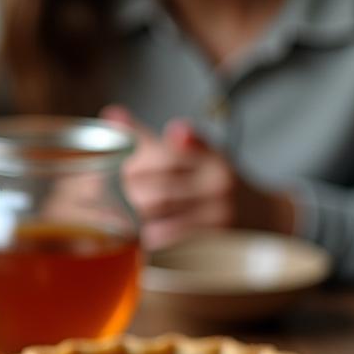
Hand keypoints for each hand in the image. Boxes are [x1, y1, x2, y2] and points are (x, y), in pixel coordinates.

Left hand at [101, 105, 294, 249]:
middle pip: (156, 187)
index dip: (128, 162)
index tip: (101, 172)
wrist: (263, 215)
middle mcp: (217, 181)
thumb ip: (149, 139)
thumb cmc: (210, 182)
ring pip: (160, 213)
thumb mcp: (189, 153)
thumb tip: (111, 113)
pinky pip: (172, 238)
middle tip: (90, 201)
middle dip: (122, 194)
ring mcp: (220, 211)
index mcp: (208, 154)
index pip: (162, 153)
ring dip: (128, 218)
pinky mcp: (217, 238)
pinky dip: (146, 239)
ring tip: (101, 219)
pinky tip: (127, 240)